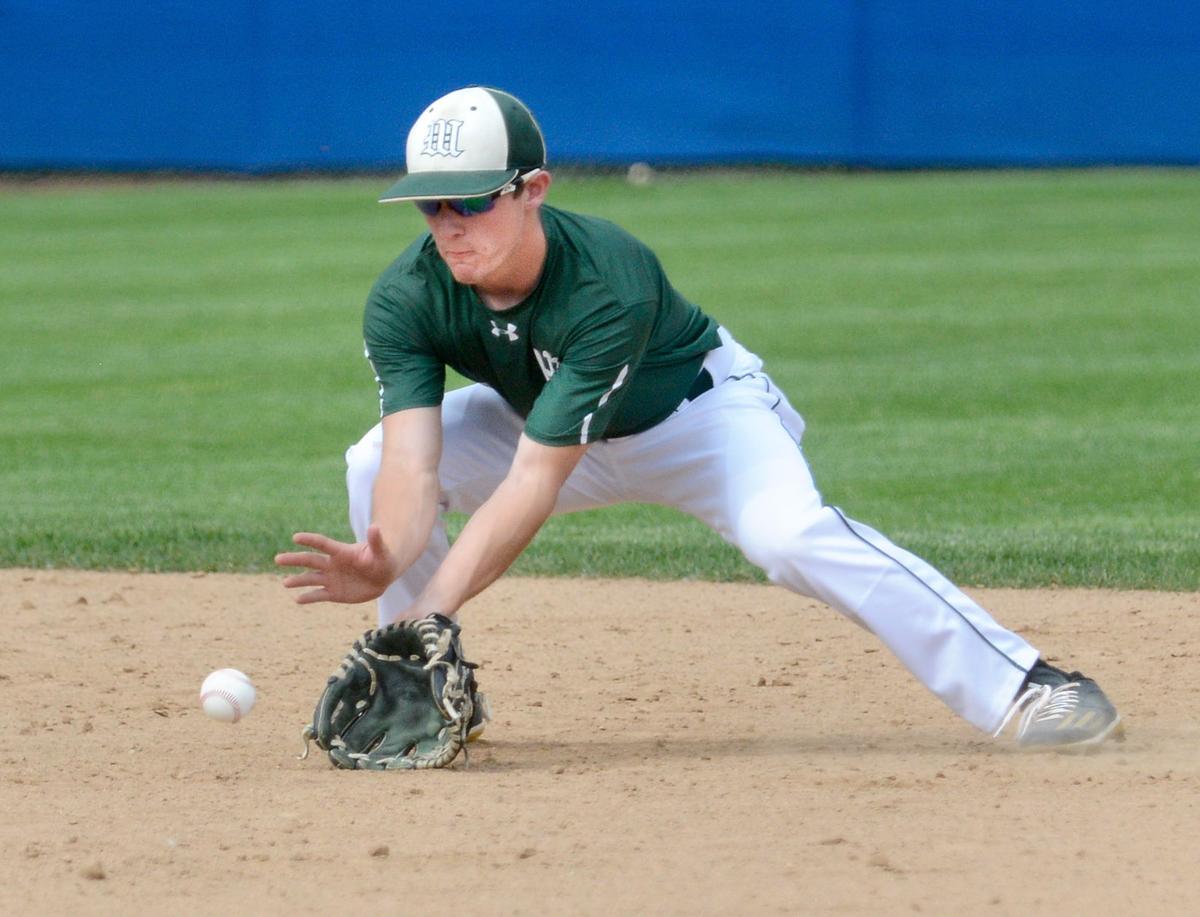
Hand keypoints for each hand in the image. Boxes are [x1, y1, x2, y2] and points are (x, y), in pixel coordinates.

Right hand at [274, 525, 396, 604]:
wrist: (383, 576)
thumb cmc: (383, 559)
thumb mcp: (381, 551)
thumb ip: (376, 541)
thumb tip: (375, 526)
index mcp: (342, 552)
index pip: (323, 544)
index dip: (310, 540)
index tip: (295, 537)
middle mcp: (332, 565)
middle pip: (310, 561)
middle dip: (294, 560)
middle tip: (278, 559)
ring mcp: (332, 579)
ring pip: (311, 579)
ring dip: (298, 581)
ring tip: (285, 583)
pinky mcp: (334, 593)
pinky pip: (319, 596)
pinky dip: (308, 598)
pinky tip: (297, 599)